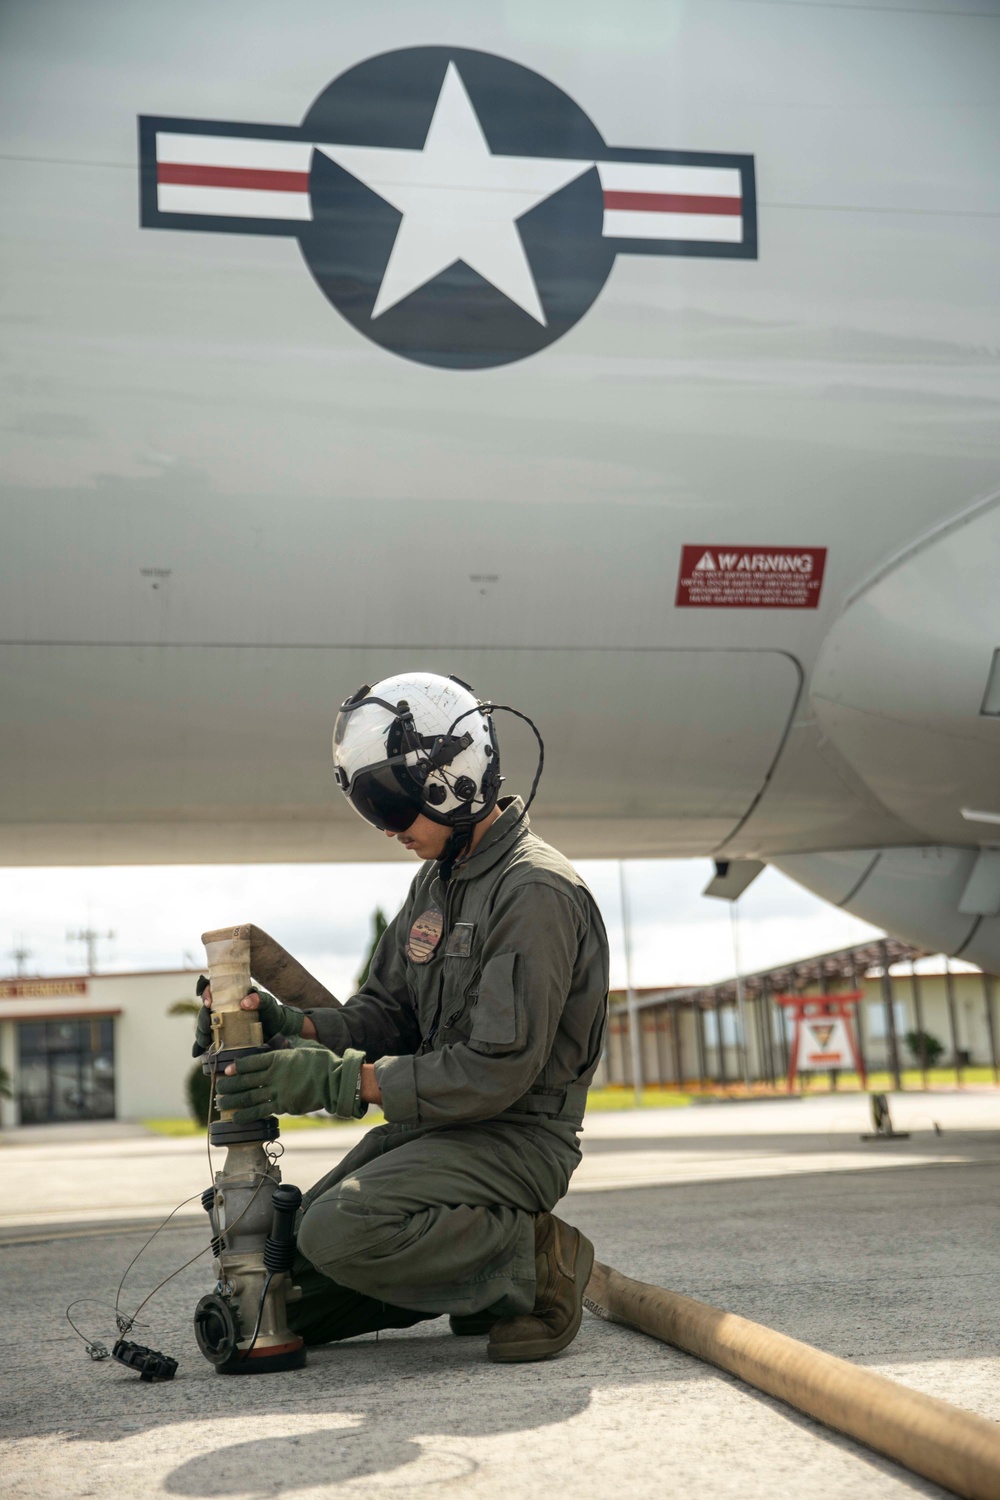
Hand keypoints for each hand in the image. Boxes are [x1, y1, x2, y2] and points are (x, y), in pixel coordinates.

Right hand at [192, 980, 310, 1057]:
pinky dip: (200, 1048)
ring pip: (204, 1027)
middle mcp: (223, 1010)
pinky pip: (208, 1042)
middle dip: (202, 1019)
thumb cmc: (272, 1013)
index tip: (209, 1003)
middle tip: (206, 1027)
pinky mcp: (222, 1039)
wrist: (279, 1031)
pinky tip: (198, 1053)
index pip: (212, 991)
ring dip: (200, 1034)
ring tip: (204, 1041)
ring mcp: (221, 1025)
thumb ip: (259, 999)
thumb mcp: (268, 1003)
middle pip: (205, 1012)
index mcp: (230, 998)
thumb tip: (244, 1003)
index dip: (206, 994)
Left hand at [214, 1045, 366, 1122]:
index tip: (226, 1070)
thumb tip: (283, 1037)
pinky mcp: (284, 1106)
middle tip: (218, 1088)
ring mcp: (279, 1092)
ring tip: (221, 1103)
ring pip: (250, 1097)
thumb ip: (291, 1043)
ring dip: (233, 1101)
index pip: (252, 1062)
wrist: (336, 1081)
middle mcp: (275, 1075)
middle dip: (230, 1085)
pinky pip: (262, 1111)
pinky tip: (237, 1117)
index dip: (237, 1067)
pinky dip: (248, 1114)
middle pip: (246, 1081)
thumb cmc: (322, 1061)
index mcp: (279, 1058)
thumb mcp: (305, 1046)